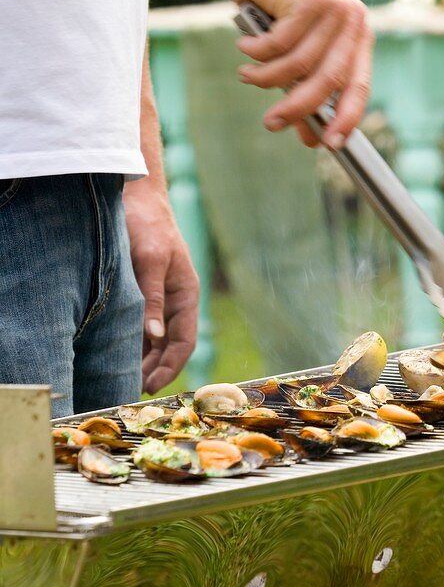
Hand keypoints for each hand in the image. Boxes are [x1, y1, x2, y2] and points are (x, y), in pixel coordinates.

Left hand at [123, 181, 199, 393]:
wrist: (134, 197)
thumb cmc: (147, 226)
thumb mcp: (151, 261)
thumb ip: (152, 298)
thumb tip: (155, 337)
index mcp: (186, 294)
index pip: (185, 342)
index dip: (170, 367)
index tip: (149, 386)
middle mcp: (175, 301)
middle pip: (170, 346)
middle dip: (154, 370)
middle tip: (130, 390)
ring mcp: (159, 298)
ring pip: (154, 339)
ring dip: (142, 359)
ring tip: (120, 378)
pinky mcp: (142, 292)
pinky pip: (141, 326)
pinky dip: (131, 343)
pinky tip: (114, 354)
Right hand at [223, 0, 372, 147]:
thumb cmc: (278, 16)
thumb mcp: (296, 54)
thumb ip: (305, 91)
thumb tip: (311, 139)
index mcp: (359, 39)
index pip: (359, 86)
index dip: (346, 117)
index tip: (330, 144)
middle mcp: (353, 21)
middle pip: (328, 80)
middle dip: (298, 108)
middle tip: (271, 123)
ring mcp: (334, 7)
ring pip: (299, 64)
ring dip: (267, 78)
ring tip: (247, 75)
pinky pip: (278, 44)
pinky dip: (256, 52)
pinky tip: (246, 45)